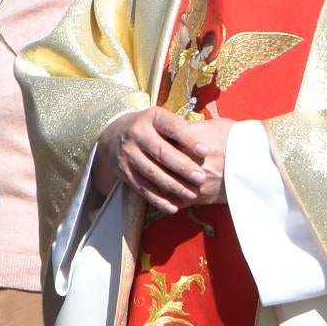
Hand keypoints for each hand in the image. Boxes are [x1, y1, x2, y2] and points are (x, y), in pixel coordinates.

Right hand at [100, 108, 227, 215]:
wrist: (112, 134)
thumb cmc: (151, 128)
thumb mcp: (162, 120)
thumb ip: (182, 128)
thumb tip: (213, 138)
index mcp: (152, 117)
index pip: (172, 127)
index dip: (189, 139)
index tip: (205, 151)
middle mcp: (137, 133)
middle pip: (161, 152)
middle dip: (183, 167)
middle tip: (201, 178)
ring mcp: (129, 154)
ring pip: (152, 172)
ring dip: (173, 185)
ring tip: (191, 194)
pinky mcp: (125, 172)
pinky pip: (142, 188)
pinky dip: (158, 199)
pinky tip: (173, 207)